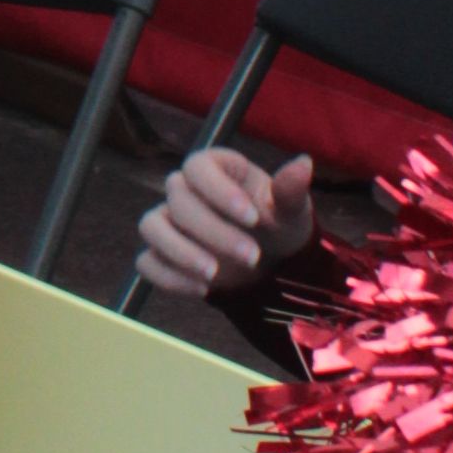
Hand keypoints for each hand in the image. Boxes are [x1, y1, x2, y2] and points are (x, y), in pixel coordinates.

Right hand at [133, 142, 312, 303]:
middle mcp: (184, 191)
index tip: (252, 217)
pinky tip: (203, 290)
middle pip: (177, 201)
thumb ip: (290, 189)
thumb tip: (304, 163)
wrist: (272, 263)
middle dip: (214, 231)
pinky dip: (170, 277)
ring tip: (215, 275)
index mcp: (214, 169)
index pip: (197, 166)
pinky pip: (147, 263)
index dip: (218, 190)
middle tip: (252, 256)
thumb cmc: (278, 224)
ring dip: (181, 252)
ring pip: (152, 228)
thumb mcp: (290, 209)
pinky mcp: (161, 255)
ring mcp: (168, 223)